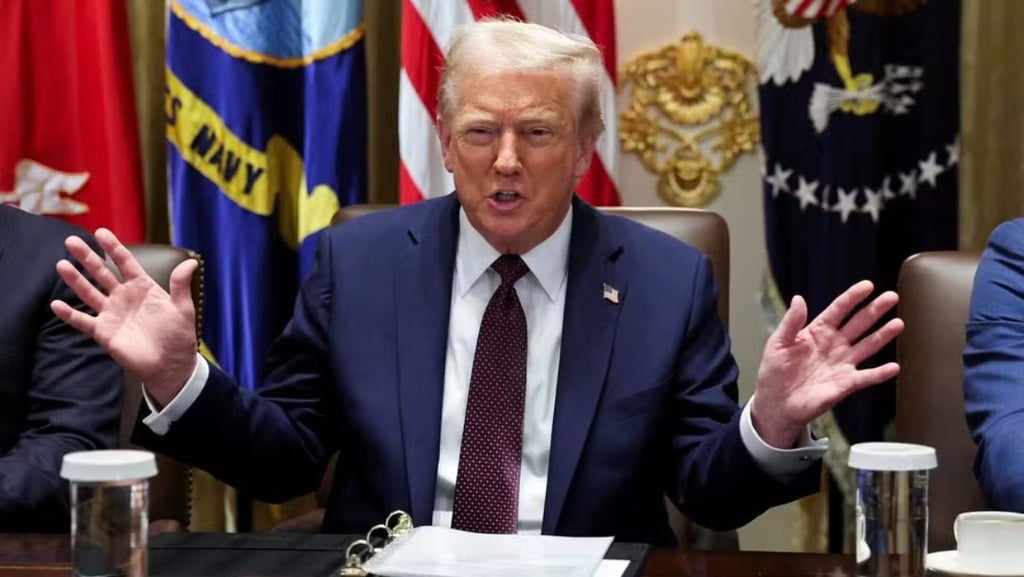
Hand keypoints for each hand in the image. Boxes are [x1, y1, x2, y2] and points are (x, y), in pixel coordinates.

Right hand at [50, 228, 198, 406]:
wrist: (171, 365)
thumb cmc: (179, 336)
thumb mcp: (182, 308)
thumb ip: (180, 285)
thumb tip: (191, 263)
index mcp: (143, 287)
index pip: (125, 263)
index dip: (114, 247)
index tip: (100, 232)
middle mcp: (124, 297)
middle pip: (102, 273)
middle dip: (88, 258)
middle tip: (71, 241)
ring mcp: (112, 313)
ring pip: (89, 293)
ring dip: (75, 280)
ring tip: (61, 265)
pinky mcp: (104, 332)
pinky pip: (83, 321)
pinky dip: (70, 314)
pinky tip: (57, 304)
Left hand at [750, 280, 903, 448]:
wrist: (776, 402)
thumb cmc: (775, 371)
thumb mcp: (778, 342)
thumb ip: (791, 322)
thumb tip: (798, 298)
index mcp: (817, 332)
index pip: (838, 310)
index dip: (852, 298)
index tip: (868, 286)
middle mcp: (834, 345)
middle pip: (858, 324)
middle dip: (875, 310)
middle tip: (892, 297)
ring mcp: (842, 363)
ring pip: (867, 346)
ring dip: (883, 335)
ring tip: (898, 323)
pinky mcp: (845, 384)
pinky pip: (866, 377)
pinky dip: (880, 373)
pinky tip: (894, 367)